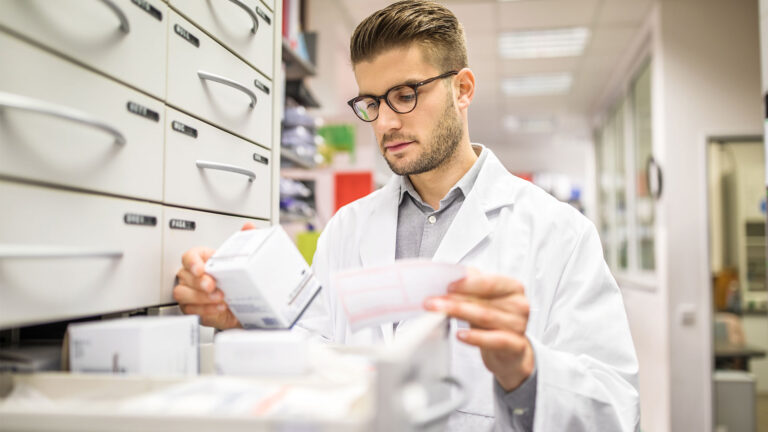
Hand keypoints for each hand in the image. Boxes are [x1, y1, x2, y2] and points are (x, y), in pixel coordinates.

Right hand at [172, 222, 255, 328]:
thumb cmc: (234, 278)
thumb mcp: (240, 259)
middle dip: (199, 282)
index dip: (192, 262)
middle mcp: (191, 275)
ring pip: (183, 293)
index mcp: (200, 259)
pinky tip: (218, 307)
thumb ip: (244, 241)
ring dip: (201, 297)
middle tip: (213, 285)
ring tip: (220, 298)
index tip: (200, 269)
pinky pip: (191, 310)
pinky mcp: (191, 308)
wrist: (240, 300)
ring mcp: (189, 291)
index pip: (188, 256)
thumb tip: (249, 227)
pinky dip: (205, 310)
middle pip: (184, 276)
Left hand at [424, 268, 534, 390]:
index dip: (466, 284)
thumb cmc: (495, 320)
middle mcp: (519, 305)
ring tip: (439, 313)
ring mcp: (519, 326)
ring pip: (485, 318)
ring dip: (459, 314)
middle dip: (455, 300)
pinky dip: (476, 337)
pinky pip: (494, 340)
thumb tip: (451, 275)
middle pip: (483, 301)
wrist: (509, 351)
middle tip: (432, 301)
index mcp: (513, 287)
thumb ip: (472, 285)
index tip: (446, 286)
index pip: (489, 282)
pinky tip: (460, 335)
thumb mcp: (485, 299)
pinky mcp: (516, 346)